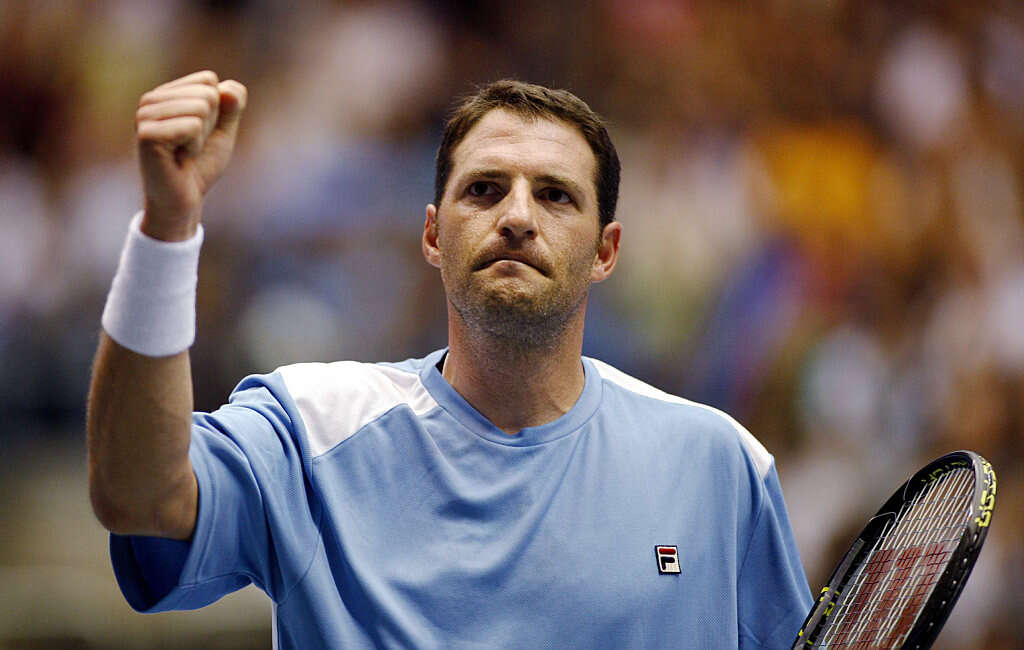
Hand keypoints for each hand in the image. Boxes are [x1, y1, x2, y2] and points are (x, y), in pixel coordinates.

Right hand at [135, 71, 246, 240]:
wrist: (185, 200)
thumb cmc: (201, 165)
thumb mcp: (223, 131)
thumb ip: (232, 106)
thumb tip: (229, 87)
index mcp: (166, 94)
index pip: (208, 80)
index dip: (217, 111)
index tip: (199, 133)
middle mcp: (151, 100)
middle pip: (207, 93)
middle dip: (210, 125)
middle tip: (191, 146)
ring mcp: (144, 115)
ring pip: (201, 108)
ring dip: (201, 137)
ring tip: (183, 152)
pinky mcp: (147, 133)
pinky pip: (193, 126)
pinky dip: (194, 146)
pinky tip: (178, 158)